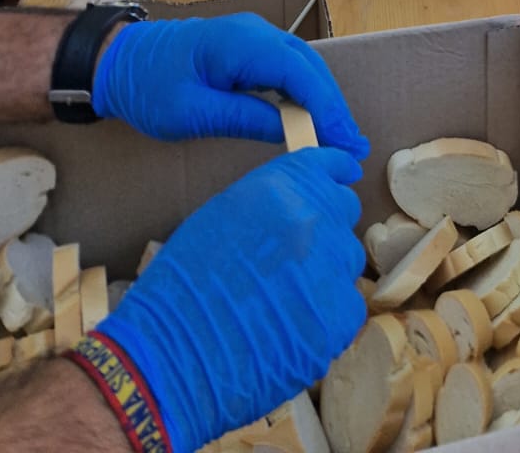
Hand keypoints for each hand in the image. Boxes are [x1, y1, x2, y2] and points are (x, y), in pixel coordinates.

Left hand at [92, 15, 368, 155]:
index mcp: (241, 43)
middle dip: (333, 107)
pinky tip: (313, 120)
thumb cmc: (148, 88)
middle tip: (354, 148)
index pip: (299, 73)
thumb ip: (246, 118)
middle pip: (309, 67)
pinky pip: (287, 67)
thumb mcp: (193, 114)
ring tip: (341, 139)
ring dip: (323, 101)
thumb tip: (294, 134)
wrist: (118, 61)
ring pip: (302, 66)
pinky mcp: (248, 48)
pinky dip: (305, 94)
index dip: (326, 108)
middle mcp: (256, 32)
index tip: (345, 142)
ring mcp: (254, 36)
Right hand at [99, 149, 366, 451]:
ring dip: (326, 272)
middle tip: (297, 256)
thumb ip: (271, 203)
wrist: (172, 352)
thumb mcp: (223, 216)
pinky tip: (291, 329)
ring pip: (347, 261)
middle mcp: (315, 218)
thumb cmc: (182, 284)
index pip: (327, 166)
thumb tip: (296, 204)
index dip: (334, 173)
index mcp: (282, 188)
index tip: (342, 176)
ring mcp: (332, 267)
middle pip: (343, 211)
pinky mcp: (341, 316)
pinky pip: (347, 306)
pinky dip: (327, 316)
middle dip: (326, 228)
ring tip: (286, 300)